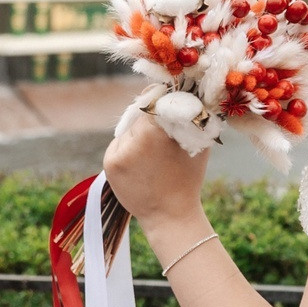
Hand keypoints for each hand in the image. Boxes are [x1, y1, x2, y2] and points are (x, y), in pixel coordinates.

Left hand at [101, 108, 211, 229]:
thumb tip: (187, 91)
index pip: (153, 99)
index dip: (161, 99)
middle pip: (140, 114)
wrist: (170, 215)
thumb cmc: (188, 176)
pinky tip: (141, 163)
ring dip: (139, 134)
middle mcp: (134, 139)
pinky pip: (119, 144)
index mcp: (157, 131)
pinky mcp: (110, 163)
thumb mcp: (197, 142)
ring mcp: (119, 152)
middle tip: (163, 134)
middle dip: (151, 120)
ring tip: (153, 155)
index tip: (168, 102)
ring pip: (129, 129)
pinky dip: (128, 148)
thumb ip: (190, 115)